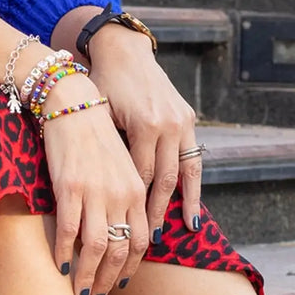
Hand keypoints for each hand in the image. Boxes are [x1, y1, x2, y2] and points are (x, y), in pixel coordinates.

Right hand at [37, 69, 150, 294]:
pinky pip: (68, 230)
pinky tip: (60, 266)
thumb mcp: (120, 163)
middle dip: (110, 279)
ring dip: (89, 276)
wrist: (72, 102)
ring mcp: (95, 191)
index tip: (119, 283)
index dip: (130, 267)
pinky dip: (64, 253)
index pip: (141, 240)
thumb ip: (125, 194)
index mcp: (136, 188)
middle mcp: (120, 193)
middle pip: (120, 249)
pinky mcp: (69, 186)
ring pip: (96, 247)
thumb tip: (122, 225)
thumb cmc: (94, 132)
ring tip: (80, 293)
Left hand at [85, 27, 202, 238]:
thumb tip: (100, 192)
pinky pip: (193, 159)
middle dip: (156, 212)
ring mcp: (181, 123)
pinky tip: (193, 209)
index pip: (140, 175)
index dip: (132, 203)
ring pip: (183, 172)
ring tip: (181, 231)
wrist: (124, 53)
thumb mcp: (99, 113)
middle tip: (148, 242)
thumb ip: (107, 148)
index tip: (123, 226)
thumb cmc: (102, 85)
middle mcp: (168, 126)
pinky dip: (194, 185)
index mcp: (144, 125)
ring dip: (181, 204)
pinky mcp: (188, 119)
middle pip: (163, 179)